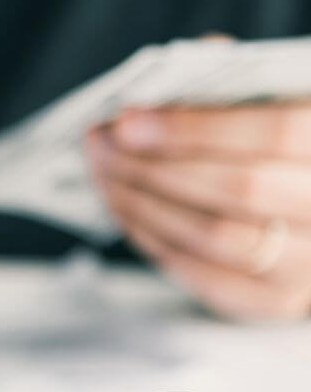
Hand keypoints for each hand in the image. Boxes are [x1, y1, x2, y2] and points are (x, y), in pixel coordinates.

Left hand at [86, 103, 310, 320]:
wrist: (309, 211)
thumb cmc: (278, 148)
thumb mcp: (270, 104)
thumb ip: (228, 93)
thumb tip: (151, 100)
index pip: (276, 134)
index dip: (196, 128)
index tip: (128, 122)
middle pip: (240, 189)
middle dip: (156, 164)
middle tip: (102, 146)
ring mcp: (307, 264)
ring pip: (216, 236)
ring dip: (144, 202)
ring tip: (104, 173)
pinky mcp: (271, 299)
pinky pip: (201, 274)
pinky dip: (152, 237)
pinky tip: (123, 207)